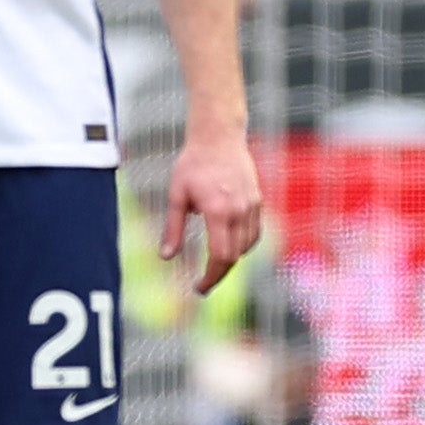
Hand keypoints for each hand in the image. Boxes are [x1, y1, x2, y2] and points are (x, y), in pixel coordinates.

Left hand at [164, 128, 263, 295]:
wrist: (219, 137)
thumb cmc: (193, 164)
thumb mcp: (176, 195)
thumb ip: (173, 228)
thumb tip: (166, 257)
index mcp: (218, 211)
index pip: (221, 256)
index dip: (211, 277)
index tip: (199, 287)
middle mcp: (239, 211)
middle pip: (235, 256)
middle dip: (219, 274)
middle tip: (203, 283)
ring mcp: (252, 206)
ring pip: (247, 247)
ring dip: (231, 260)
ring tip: (213, 266)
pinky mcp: (258, 201)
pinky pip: (254, 233)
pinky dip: (244, 246)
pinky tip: (230, 247)